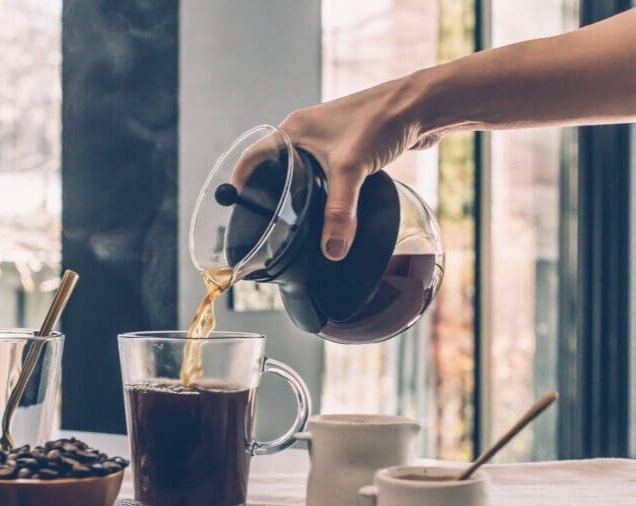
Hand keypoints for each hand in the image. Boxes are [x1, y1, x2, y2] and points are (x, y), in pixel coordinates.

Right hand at [233, 76, 433, 260]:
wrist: (421, 104)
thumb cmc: (380, 119)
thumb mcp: (351, 169)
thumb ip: (339, 212)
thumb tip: (332, 250)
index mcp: (293, 130)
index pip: (253, 157)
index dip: (240, 182)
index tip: (235, 206)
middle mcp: (306, 132)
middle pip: (275, 166)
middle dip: (269, 192)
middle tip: (266, 220)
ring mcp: (328, 139)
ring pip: (302, 170)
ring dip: (298, 192)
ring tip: (294, 219)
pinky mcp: (349, 147)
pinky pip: (326, 172)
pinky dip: (324, 190)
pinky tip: (330, 207)